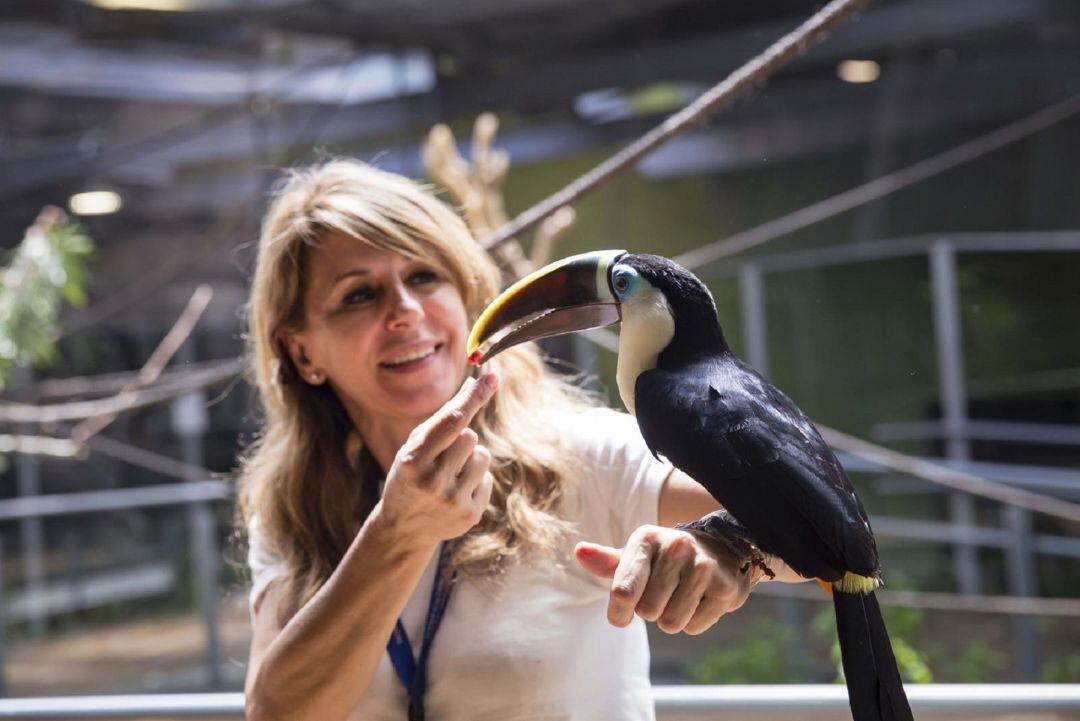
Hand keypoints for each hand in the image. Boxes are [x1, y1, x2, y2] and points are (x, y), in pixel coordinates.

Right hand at [377, 374, 497, 547]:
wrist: (403, 529)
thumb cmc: (410, 477)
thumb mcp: (413, 449)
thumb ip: (442, 420)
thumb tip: (476, 385)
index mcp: (414, 460)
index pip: (452, 422)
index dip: (472, 398)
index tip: (491, 378)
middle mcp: (433, 481)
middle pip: (469, 436)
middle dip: (461, 440)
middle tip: (443, 456)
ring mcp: (453, 501)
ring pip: (482, 456)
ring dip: (471, 459)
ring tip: (449, 475)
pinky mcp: (470, 515)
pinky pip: (487, 478)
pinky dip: (475, 480)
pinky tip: (455, 493)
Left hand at [575, 524, 760, 634]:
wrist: (721, 548)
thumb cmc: (666, 558)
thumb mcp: (637, 555)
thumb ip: (607, 561)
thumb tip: (580, 552)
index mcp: (646, 539)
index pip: (622, 591)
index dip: (618, 612)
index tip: (622, 611)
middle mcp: (676, 547)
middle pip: (647, 612)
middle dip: (652, 610)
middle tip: (665, 592)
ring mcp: (702, 566)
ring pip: (671, 623)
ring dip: (673, 617)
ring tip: (683, 594)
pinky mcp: (725, 586)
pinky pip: (694, 626)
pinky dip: (695, 620)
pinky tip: (701, 598)